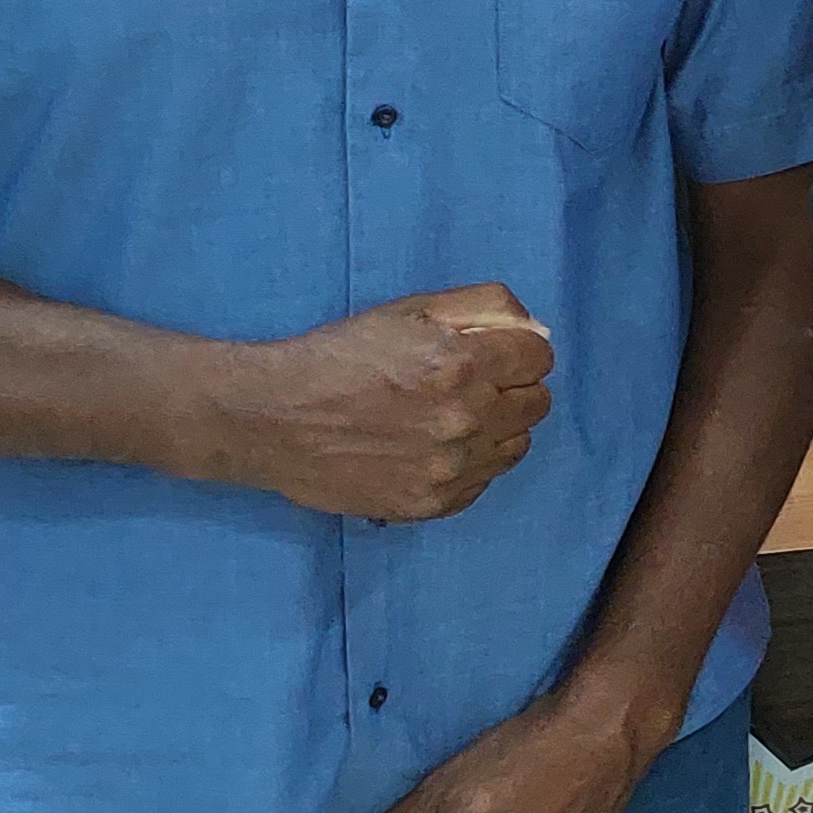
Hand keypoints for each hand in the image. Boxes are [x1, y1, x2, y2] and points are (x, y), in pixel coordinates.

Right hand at [216, 285, 552, 520]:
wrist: (271, 419)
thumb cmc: (338, 355)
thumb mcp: (409, 309)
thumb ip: (485, 307)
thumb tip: (536, 329)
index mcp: (461, 363)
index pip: (540, 357)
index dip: (517, 351)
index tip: (492, 353)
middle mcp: (464, 419)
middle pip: (536, 403)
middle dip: (511, 387)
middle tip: (469, 384)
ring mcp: (449, 468)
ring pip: (516, 445)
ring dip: (496, 428)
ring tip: (449, 417)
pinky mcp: (431, 504)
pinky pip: (484, 482)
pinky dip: (470, 465)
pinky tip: (432, 448)